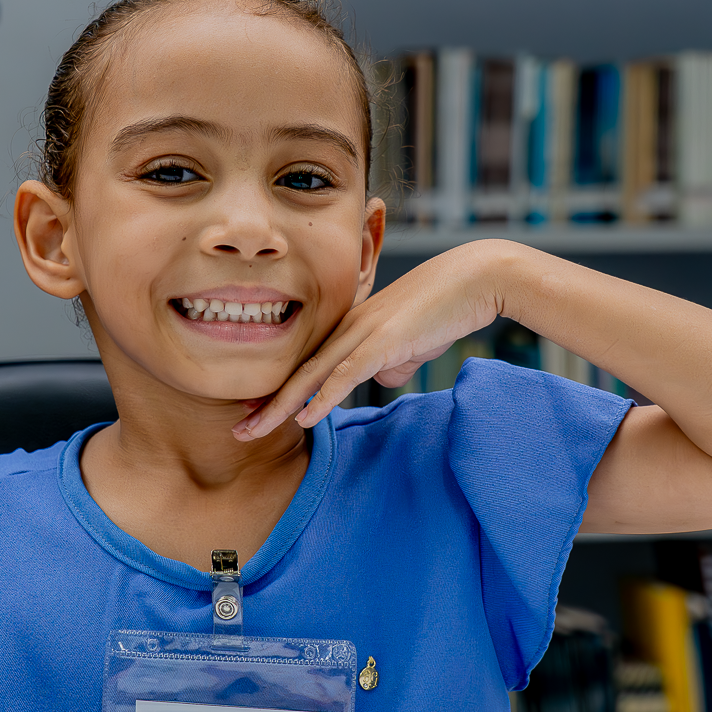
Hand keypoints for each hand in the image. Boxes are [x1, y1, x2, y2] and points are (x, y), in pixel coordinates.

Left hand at [235, 242, 514, 439]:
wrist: (473, 280)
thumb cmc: (445, 309)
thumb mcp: (410, 342)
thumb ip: (390, 361)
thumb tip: (383, 378)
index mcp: (349, 328)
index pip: (305, 365)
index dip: (277, 391)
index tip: (252, 414)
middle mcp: (347, 329)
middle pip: (296, 372)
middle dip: (264, 404)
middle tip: (238, 430)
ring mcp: (362, 333)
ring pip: (310, 375)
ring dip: (279, 407)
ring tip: (252, 431)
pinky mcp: (383, 341)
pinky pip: (344, 374)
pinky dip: (321, 398)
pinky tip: (303, 420)